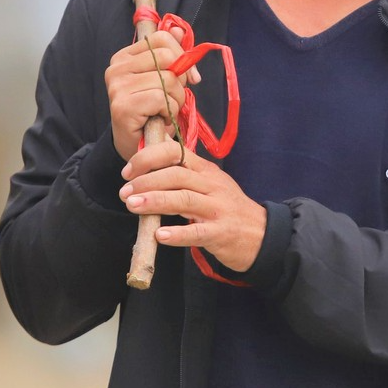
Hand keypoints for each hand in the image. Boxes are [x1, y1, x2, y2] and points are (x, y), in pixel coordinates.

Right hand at [104, 29, 200, 161]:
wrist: (141, 149)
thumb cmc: (153, 113)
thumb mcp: (165, 80)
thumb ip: (172, 53)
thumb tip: (180, 30)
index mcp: (125, 57)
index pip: (161, 39)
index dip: (182, 57)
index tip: (188, 79)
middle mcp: (116, 68)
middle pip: (168, 57)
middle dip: (180, 81)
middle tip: (173, 99)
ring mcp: (117, 87)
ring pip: (168, 80)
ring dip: (176, 101)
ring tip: (163, 112)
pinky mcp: (122, 106)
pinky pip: (162, 99)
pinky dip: (169, 112)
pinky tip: (158, 119)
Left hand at [118, 138, 268, 272]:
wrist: (262, 235)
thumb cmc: (228, 209)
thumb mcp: (210, 185)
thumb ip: (184, 175)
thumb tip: (147, 168)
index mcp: (207, 171)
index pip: (177, 152)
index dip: (150, 158)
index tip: (129, 171)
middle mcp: (213, 186)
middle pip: (177, 175)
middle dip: (147, 181)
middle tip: (125, 192)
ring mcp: (218, 209)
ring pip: (185, 200)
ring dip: (155, 201)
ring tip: (132, 205)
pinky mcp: (221, 233)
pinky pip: (197, 232)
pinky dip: (177, 234)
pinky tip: (160, 236)